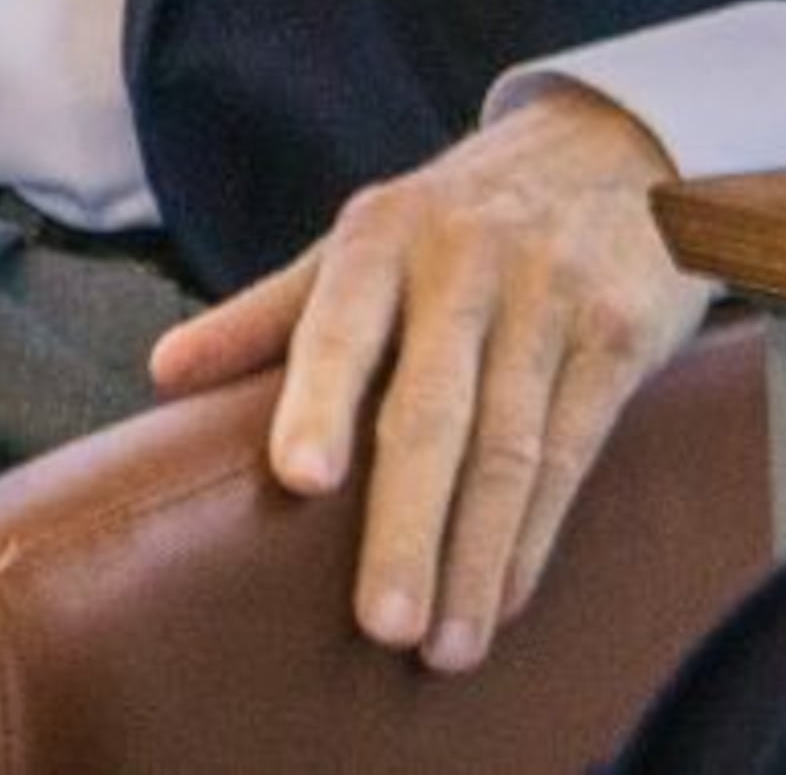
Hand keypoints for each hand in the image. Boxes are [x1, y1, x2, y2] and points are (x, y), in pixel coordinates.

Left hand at [146, 83, 711, 671]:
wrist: (620, 138)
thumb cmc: (466, 212)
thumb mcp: (370, 235)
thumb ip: (275, 311)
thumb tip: (162, 374)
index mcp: (387, 234)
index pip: (342, 324)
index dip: (320, 400)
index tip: (304, 479)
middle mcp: (471, 257)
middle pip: (433, 408)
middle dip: (407, 525)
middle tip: (383, 626)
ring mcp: (554, 292)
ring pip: (510, 444)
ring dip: (476, 556)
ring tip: (446, 647)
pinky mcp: (622, 327)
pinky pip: (576, 443)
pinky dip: (538, 530)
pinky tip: (507, 592)